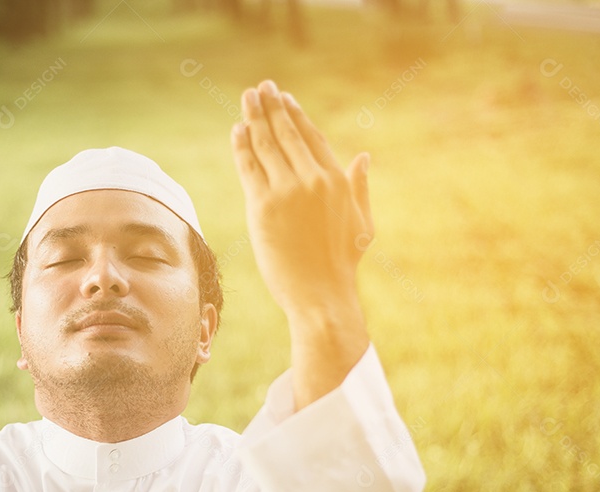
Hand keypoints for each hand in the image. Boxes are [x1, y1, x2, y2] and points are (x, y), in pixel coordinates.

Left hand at [230, 79, 372, 319]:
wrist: (320, 295)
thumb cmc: (341, 265)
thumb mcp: (362, 223)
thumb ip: (360, 187)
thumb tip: (363, 156)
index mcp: (337, 181)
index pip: (312, 138)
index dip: (297, 116)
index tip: (286, 100)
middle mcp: (313, 180)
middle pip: (287, 134)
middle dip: (272, 107)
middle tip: (261, 88)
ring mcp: (287, 192)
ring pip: (266, 145)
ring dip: (254, 117)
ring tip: (246, 98)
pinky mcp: (263, 207)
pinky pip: (249, 167)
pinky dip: (241, 146)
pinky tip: (237, 130)